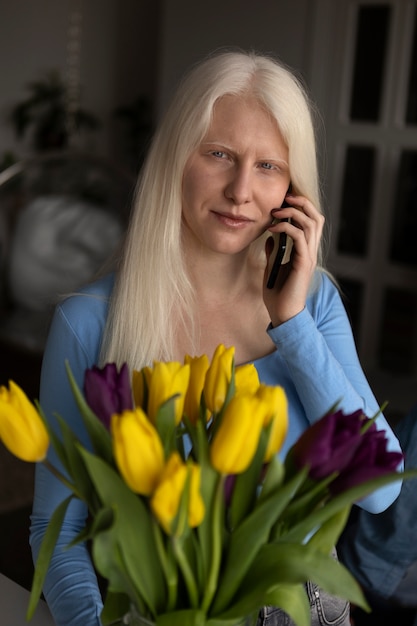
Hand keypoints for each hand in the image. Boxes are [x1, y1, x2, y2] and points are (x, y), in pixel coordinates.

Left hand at [263, 193, 324, 326]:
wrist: (283, 315)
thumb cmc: (278, 295)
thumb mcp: (272, 268)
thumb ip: (274, 253)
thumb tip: (271, 237)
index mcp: (305, 252)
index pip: (311, 222)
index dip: (301, 208)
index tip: (284, 200)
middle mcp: (310, 252)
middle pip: (316, 217)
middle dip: (302, 203)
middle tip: (285, 197)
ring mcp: (309, 257)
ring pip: (311, 223)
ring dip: (293, 212)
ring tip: (277, 211)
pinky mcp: (303, 263)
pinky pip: (299, 237)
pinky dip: (286, 228)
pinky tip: (272, 228)